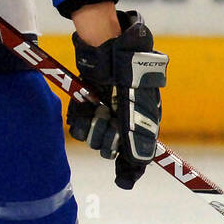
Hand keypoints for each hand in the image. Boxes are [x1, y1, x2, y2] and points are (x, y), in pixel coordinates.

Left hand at [67, 10, 167, 189]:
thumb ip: (137, 133)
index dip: (130, 168)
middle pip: (113, 149)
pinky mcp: (87, 105)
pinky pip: (79, 127)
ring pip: (94, 140)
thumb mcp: (137, 102)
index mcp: (144, 119)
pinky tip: (84, 109)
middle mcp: (124, 119)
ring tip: (98, 109)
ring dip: (93, 128)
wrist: (105, 43)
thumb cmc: (128, 68)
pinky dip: (79, 121)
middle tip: (109, 121)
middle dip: (108, 140)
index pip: (138, 154)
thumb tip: (140, 162)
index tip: (124, 181)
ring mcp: (105, 112)